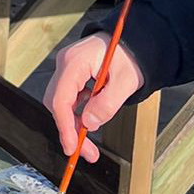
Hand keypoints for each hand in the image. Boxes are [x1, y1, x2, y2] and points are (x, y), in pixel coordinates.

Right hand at [43, 34, 143, 163]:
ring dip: (74, 124)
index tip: (73, 147)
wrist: (136, 42)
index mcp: (75, 61)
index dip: (65, 127)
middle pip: (57, 103)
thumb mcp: (126, 81)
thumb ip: (107, 104)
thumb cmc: (131, 56)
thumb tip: (89, 124)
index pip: (60, 100)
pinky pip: (69, 98)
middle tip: (86, 151)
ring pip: (61, 103)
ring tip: (90, 142)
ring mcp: (67, 68)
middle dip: (69, 130)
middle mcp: (66, 63)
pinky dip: (78, 114)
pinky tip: (92, 118)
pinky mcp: (72, 74)